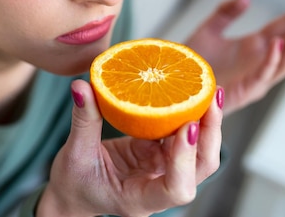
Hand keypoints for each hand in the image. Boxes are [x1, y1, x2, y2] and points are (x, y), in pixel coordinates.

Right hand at [37, 79, 223, 216]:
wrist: (74, 192)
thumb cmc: (73, 183)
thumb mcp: (74, 154)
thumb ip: (83, 121)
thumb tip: (81, 86)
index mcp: (139, 198)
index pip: (176, 189)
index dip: (185, 159)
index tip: (186, 127)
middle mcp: (158, 186)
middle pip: (200, 167)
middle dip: (209, 134)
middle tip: (211, 98)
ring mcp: (162, 170)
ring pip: (197, 152)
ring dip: (206, 122)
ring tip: (210, 91)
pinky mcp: (158, 154)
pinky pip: (179, 135)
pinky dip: (186, 115)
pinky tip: (189, 91)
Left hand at [185, 0, 284, 114]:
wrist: (174, 87)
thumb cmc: (191, 64)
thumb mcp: (209, 30)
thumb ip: (226, 13)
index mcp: (255, 46)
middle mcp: (261, 61)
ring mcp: (256, 77)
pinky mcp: (245, 90)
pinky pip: (263, 74)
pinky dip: (272, 59)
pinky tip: (276, 43)